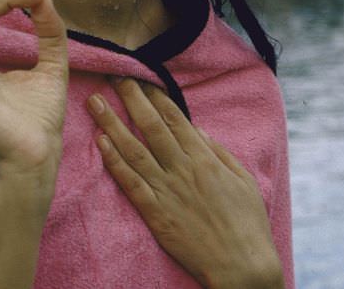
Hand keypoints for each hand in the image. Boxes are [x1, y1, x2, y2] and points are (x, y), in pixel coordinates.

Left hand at [87, 79, 283, 288]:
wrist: (242, 266)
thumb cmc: (248, 223)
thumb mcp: (242, 178)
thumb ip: (218, 152)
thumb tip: (198, 130)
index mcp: (204, 157)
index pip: (175, 118)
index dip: (156, 96)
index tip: (142, 77)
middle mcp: (182, 168)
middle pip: (151, 125)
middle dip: (131, 98)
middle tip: (114, 76)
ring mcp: (167, 190)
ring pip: (134, 149)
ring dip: (112, 123)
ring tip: (95, 102)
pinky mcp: (156, 214)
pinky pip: (131, 183)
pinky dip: (114, 162)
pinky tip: (101, 142)